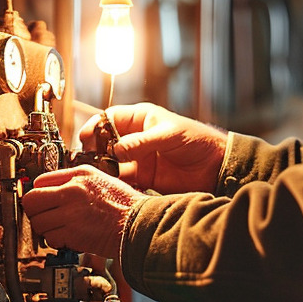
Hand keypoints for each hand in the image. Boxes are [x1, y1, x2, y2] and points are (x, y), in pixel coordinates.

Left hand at [20, 165, 146, 259]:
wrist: (137, 225)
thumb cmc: (123, 205)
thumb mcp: (99, 178)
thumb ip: (74, 180)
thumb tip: (50, 187)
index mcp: (78, 175)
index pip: (39, 181)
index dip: (37, 193)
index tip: (39, 201)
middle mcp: (72, 191)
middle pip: (31, 201)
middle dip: (35, 211)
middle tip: (44, 215)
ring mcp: (71, 213)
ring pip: (38, 222)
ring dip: (45, 228)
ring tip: (59, 228)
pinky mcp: (73, 234)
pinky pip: (50, 238)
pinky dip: (56, 241)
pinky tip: (67, 237)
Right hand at [79, 103, 225, 194]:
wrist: (215, 166)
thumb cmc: (197, 140)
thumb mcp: (169, 135)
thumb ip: (142, 142)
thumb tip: (117, 150)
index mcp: (141, 119)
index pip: (110, 117)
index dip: (96, 125)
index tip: (87, 136)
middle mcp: (136, 137)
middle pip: (105, 140)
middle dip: (94, 147)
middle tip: (87, 157)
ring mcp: (138, 158)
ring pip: (110, 161)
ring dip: (101, 166)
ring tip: (95, 172)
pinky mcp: (143, 177)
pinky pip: (122, 179)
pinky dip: (113, 181)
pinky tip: (108, 183)